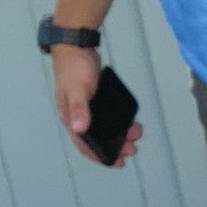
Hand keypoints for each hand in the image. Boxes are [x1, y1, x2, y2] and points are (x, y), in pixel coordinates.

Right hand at [53, 45, 141, 166]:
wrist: (75, 44)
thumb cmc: (74, 66)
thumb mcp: (78, 89)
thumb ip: (79, 109)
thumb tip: (79, 129)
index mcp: (71, 118)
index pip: (84, 144)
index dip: (99, 156)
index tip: (117, 162)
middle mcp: (78, 116)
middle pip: (96, 138)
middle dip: (115, 145)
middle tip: (133, 149)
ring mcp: (86, 107)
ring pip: (104, 127)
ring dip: (119, 133)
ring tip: (136, 133)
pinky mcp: (95, 98)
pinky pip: (107, 115)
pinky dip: (118, 120)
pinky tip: (129, 119)